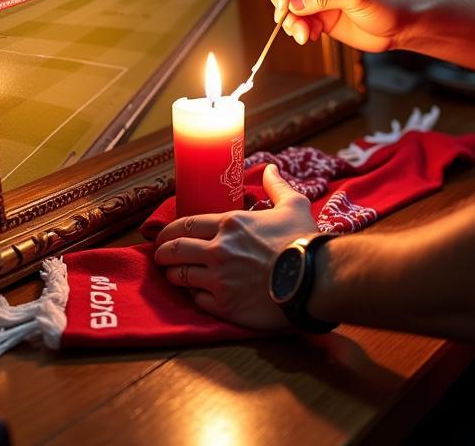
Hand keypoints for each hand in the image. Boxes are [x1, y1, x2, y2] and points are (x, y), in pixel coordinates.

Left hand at [153, 164, 318, 330]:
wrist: (314, 279)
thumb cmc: (303, 240)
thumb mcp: (293, 204)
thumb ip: (276, 186)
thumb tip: (271, 168)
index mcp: (230, 224)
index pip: (185, 225)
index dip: (169, 231)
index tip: (164, 236)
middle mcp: (219, 250)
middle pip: (174, 250)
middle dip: (162, 253)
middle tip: (160, 255)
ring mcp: (219, 280)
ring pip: (180, 277)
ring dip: (173, 275)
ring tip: (173, 275)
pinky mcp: (225, 306)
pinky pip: (197, 301)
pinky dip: (194, 296)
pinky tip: (197, 294)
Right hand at [267, 0, 412, 50]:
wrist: (402, 26)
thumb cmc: (390, 1)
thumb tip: (294, 3)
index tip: (286, 2)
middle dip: (283, 0)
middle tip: (288, 20)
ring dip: (289, 19)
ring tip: (304, 34)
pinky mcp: (317, 9)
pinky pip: (295, 16)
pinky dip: (297, 28)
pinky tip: (311, 35)